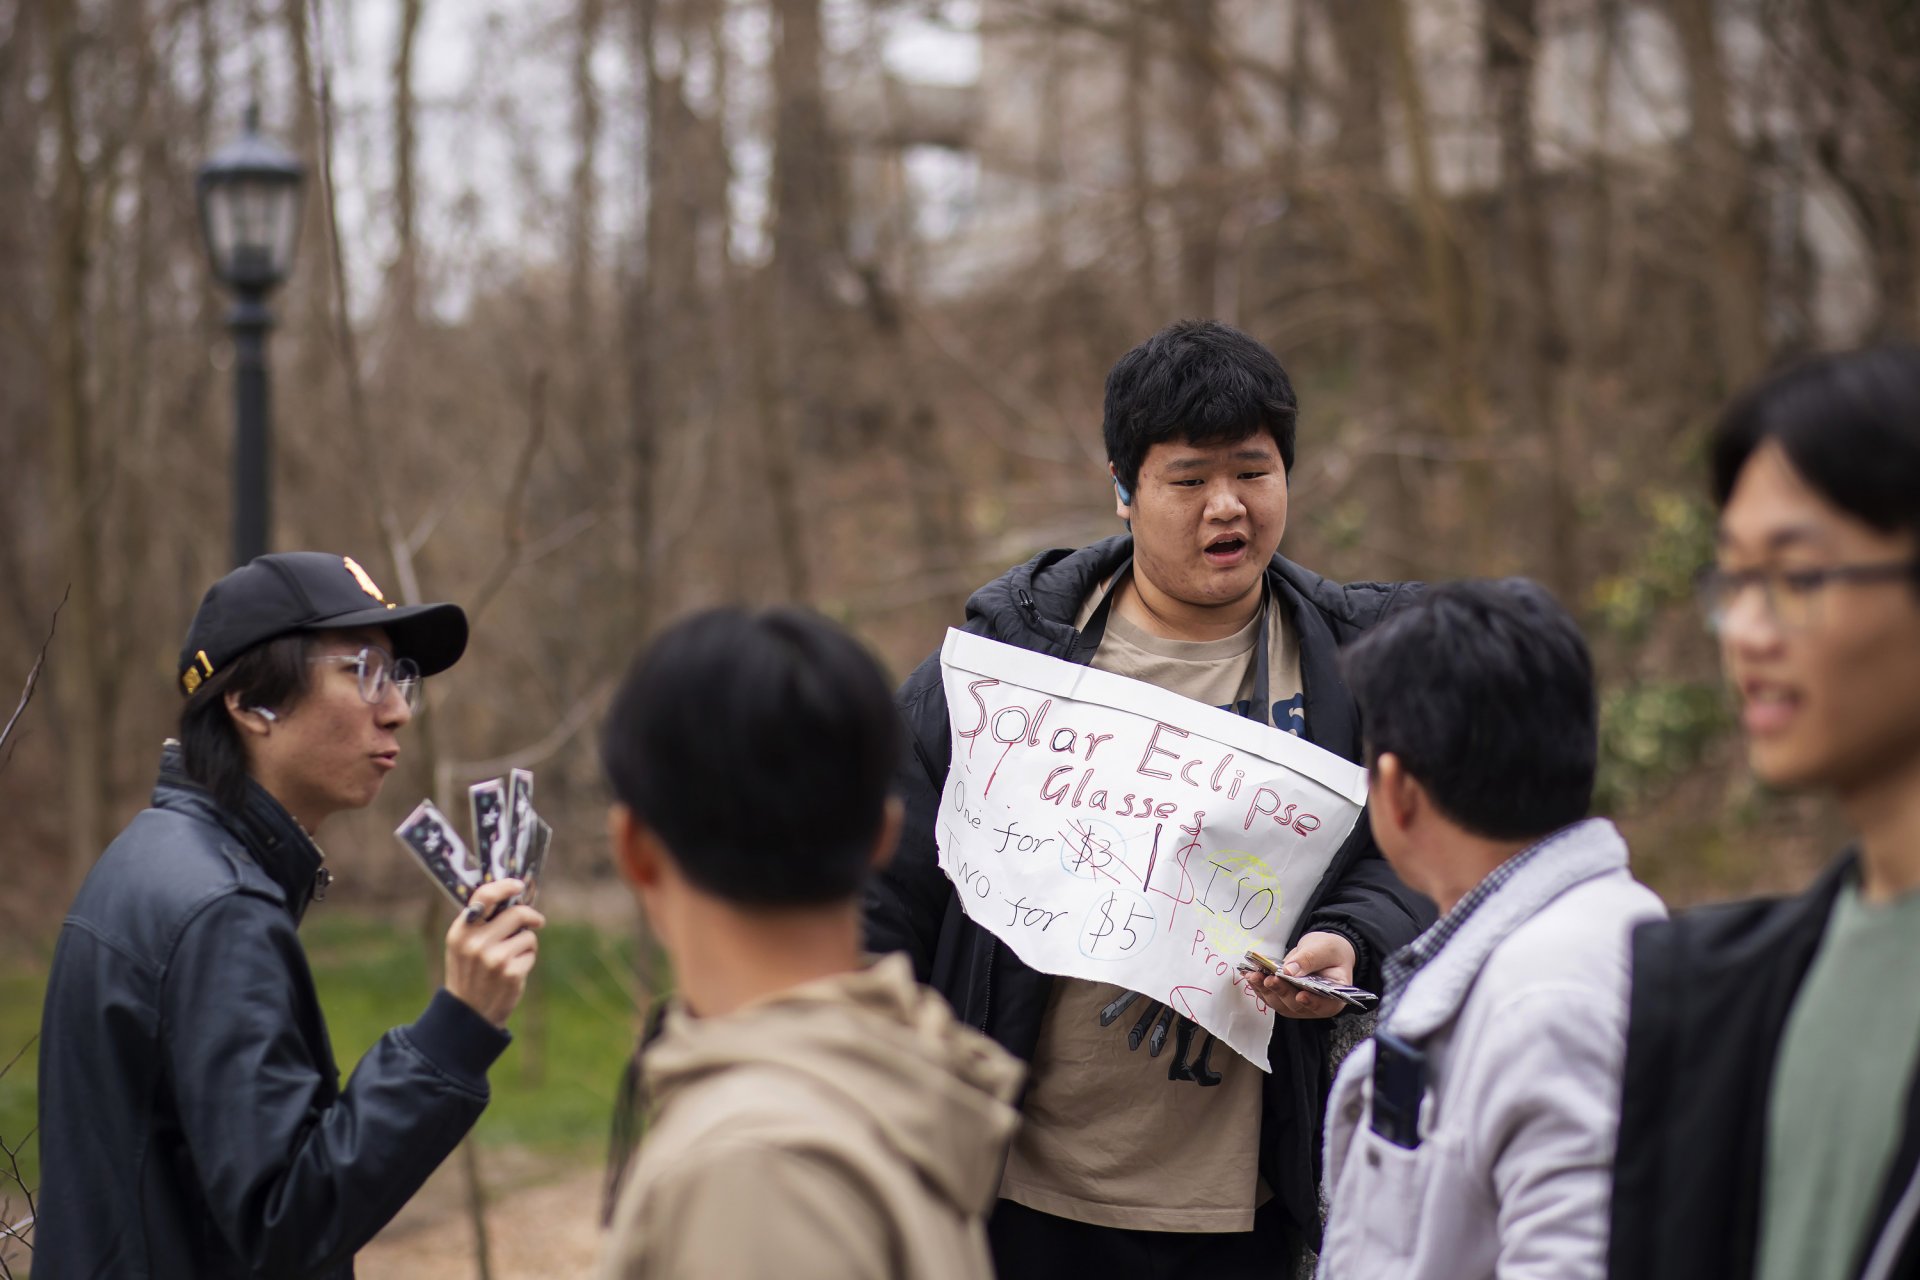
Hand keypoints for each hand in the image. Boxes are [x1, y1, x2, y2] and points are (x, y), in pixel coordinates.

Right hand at [444, 879, 544, 1027]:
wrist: (468, 1013)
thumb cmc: (470, 972)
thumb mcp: (463, 945)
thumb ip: (481, 922)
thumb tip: (513, 897)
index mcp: (461, 931)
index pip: (484, 896)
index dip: (505, 886)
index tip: (518, 885)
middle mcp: (475, 943)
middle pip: (517, 913)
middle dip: (531, 917)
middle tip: (536, 921)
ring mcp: (494, 959)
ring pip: (528, 935)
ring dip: (527, 944)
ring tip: (511, 958)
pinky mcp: (511, 973)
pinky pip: (531, 954)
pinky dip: (527, 960)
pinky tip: (513, 972)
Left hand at [1253, 930, 1354, 1020]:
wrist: (1321, 951)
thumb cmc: (1330, 951)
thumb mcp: (1325, 949)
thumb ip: (1310, 959)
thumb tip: (1289, 970)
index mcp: (1333, 997)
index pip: (1324, 1005)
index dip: (1312, 1003)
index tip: (1301, 996)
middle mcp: (1315, 1005)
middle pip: (1297, 1005)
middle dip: (1281, 991)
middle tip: (1269, 979)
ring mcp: (1298, 1004)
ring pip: (1280, 1003)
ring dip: (1265, 990)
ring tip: (1254, 975)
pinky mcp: (1284, 998)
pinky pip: (1270, 996)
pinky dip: (1259, 987)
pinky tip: (1250, 975)